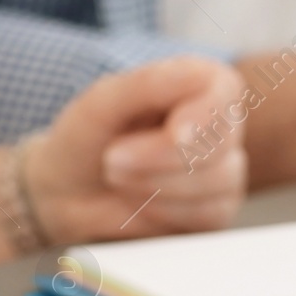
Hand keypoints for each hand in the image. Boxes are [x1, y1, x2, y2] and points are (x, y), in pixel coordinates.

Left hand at [25, 57, 248, 244]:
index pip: (223, 94)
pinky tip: (141, 201)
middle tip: (112, 158)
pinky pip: (211, 216)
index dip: (199, 120)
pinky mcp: (218, 208)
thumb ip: (150, 83)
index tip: (172, 135)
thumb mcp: (103, 100)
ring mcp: (225, 168)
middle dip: (157, 158)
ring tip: (120, 177)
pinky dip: (166, 213)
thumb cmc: (87, 137)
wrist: (69, 192)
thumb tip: (200, 81)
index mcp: (203, 80)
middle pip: (219, 143)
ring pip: (218, 182)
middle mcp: (222, 122)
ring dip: (156, 187)